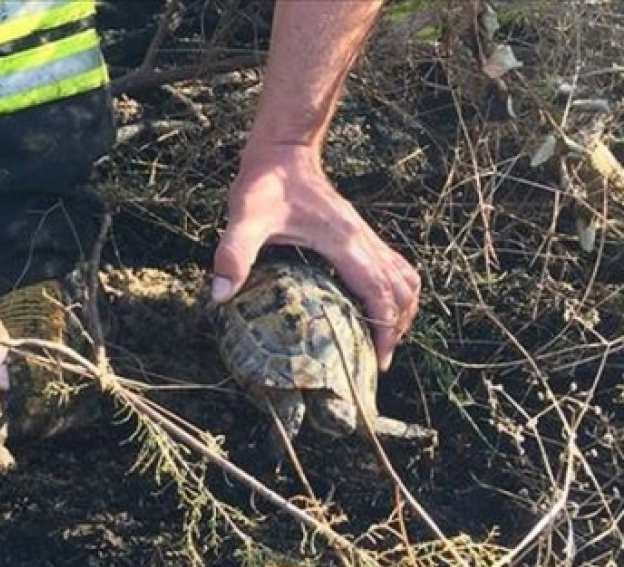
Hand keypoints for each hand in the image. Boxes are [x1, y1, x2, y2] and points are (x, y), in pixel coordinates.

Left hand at [212, 143, 419, 370]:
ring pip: (404, 277)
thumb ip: (234, 253)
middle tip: (378, 359)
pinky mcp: (358, 232)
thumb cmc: (264, 184)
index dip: (385, 328)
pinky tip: (371, 308)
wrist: (281, 149)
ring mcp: (364, 234)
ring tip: (383, 339)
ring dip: (402, 308)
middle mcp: (363, 239)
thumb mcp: (245, 217)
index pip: (380, 292)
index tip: (379, 359)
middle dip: (398, 327)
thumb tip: (220, 296)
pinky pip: (391, 266)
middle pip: (402, 289)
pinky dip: (392, 291)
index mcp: (344, 243)